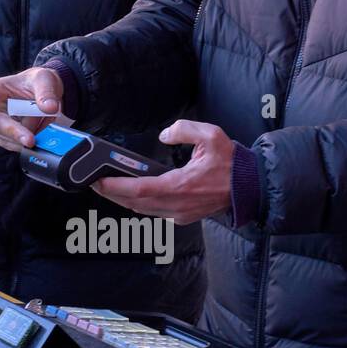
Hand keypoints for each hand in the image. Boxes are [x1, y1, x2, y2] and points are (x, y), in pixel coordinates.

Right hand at [0, 67, 64, 151]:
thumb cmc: (38, 82)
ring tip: (44, 118)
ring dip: (29, 134)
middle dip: (15, 133)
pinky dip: (34, 140)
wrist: (47, 95)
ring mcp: (0, 126)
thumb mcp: (44, 79)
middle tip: (30, 141)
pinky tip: (42, 129)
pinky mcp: (10, 139)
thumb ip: (46, 92)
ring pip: (9, 139)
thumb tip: (49, 108)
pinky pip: (19, 146)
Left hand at [94, 120, 232, 224]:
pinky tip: (131, 195)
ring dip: (124, 201)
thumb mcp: (210, 136)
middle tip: (96, 183)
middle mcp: (176, 205)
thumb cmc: (232, 164)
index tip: (99, 182)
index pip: (139, 190)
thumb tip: (164, 135)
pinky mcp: (182, 217)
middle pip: (135, 204)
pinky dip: (139, 205)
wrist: (250, 188)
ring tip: (108, 188)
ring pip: (142, 211)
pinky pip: (154, 213)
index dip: (116, 187)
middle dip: (113, 194)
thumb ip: (183, 130)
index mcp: (180, 186)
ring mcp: (179, 214)